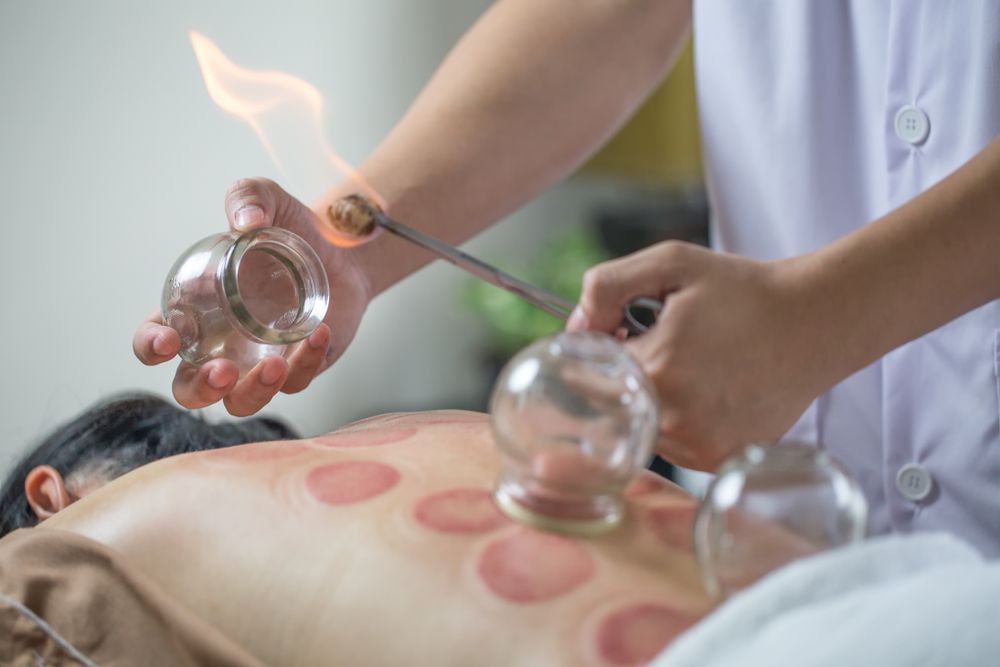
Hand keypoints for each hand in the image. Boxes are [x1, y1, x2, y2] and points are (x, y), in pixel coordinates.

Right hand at [133, 178, 372, 415]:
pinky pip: (296, 382)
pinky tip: (319, 333)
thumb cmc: (290, 229)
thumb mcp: (267, 200)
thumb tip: (246, 223)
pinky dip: (306, 363)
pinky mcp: (297, 369)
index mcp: (194, 312)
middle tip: (222, 370)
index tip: (168, 340)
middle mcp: (219, 346)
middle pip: (189, 390)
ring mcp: (257, 363)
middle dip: (200, 388)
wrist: (342, 250)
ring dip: (252, 392)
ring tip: (273, 365)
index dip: (151, 346)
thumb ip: (248, 198)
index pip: (155, 340)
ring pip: (240, 403)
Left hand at [568, 241, 826, 470]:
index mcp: (657, 370)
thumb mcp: (670, 264)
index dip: (601, 348)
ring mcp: (700, 445)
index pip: (589, 373)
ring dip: (653, 398)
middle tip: (665, 344)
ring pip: (643, 426)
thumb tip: (575, 328)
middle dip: (628, 373)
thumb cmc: (743, 290)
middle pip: (614, 402)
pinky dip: (680, 418)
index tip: (624, 332)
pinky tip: (711, 389)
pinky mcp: (719, 458)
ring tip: (695, 364)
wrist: (815, 322)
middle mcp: (676, 418)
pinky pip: (674, 443)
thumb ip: (606, 288)